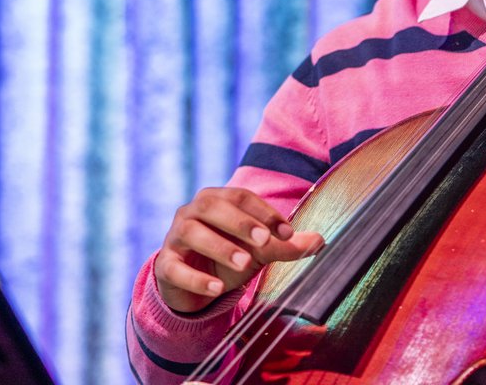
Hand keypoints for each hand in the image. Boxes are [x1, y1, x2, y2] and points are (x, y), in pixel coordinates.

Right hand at [154, 186, 324, 313]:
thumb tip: (321, 241)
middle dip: (240, 222)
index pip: (240, 197)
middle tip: (264, 241)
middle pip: (212, 206)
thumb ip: (285, 245)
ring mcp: (175, 237)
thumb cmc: (228, 257)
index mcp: (217, 200)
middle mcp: (192, 212)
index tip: (288, 232)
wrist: (194, 285)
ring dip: (220, 247)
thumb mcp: (258, 250)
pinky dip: (196, 278)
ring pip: (192, 233)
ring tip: (244, 264)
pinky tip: (216, 289)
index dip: (264, 212)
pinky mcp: (165, 265)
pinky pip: (175, 268)